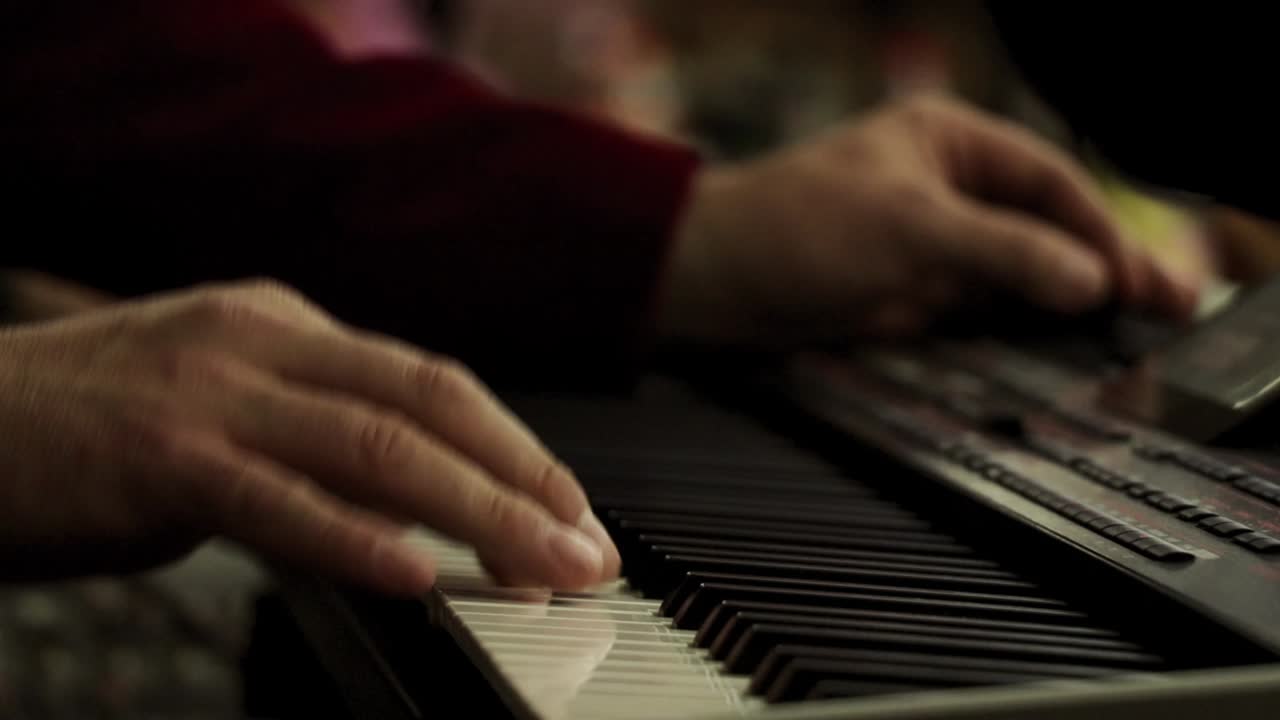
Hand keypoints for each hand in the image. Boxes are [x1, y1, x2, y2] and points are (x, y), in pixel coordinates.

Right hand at [0, 280, 619, 593]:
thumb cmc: (91, 431)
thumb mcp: (225, 409)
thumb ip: (316, 442)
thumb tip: (416, 505)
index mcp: (285, 326)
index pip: (432, 381)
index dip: (515, 448)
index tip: (571, 509)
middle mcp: (263, 341)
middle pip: (428, 405)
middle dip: (523, 480)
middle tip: (588, 548)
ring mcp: (212, 392)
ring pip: (376, 447)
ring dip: (476, 512)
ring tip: (542, 567)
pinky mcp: (160, 454)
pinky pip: (278, 500)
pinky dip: (356, 539)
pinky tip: (418, 575)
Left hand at [661, 96, 1199, 344]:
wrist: (712, 280)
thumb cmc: (794, 225)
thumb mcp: (911, 228)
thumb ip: (1004, 253)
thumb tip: (1089, 280)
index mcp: (950, 144)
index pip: (1049, 183)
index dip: (1100, 231)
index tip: (1139, 280)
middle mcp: (948, 191)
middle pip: (1043, 231)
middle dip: (1099, 270)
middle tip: (1165, 312)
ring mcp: (931, 247)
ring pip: (1018, 277)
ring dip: (1067, 307)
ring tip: (1130, 341)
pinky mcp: (911, 297)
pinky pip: (982, 314)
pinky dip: (1022, 332)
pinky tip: (1062, 353)